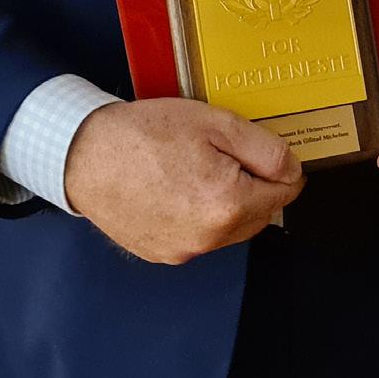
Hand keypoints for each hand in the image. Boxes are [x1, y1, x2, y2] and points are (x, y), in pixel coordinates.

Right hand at [64, 98, 303, 264]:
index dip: (279, 167)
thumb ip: (265, 150)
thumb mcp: (217, 124)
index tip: (261, 151)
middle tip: (225, 155)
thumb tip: (293, 169)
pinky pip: (201, 237)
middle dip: (255, 186)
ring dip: (228, 203)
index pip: (286, 192)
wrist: (84, 156)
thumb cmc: (146, 134)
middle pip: (261, 214)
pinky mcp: (164, 254)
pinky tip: (179, 189)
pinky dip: (200, 216)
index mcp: (229, 205)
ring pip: (231, 229)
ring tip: (198, 169)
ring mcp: (185, 251)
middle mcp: (209, 238)